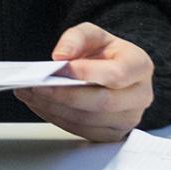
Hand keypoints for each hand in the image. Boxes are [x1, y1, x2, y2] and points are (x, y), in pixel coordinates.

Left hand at [15, 22, 153, 143]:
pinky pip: (81, 131)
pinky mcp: (111, 134)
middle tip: (35, 86)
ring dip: (54, 108)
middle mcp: (140, 96)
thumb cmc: (107, 54)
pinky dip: (56, 118)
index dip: (86, 73)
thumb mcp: (94, 35)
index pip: (116, 74)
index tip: (58, 68)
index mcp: (139, 67)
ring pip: (87, 120)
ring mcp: (127, 119)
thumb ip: (77, 38)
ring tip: (30, 94)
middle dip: (63, 95)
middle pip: (101, 103)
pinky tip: (41, 104)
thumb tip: (61, 56)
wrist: (117, 73)